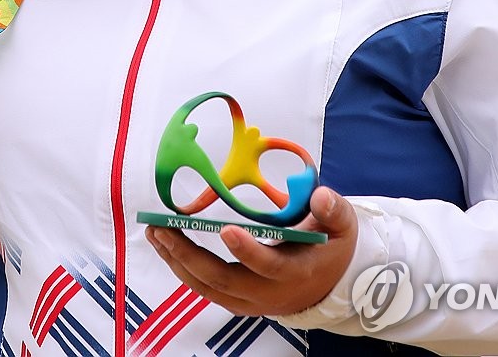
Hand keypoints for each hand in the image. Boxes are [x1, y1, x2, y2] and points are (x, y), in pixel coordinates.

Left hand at [145, 186, 357, 316]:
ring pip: (207, 287)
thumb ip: (332, 210)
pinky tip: (165, 246)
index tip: (225, 229)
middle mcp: (268, 292)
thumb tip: (321, 196)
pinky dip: (182, 268)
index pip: (268, 266)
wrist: (329, 285)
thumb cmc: (331, 247)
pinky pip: (204, 289)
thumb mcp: (342, 225)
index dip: (247, 251)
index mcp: (295, 272)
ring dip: (177, 261)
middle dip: (189, 255)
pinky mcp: (237, 301)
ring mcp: (250, 301)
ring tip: (155, 233)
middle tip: (163, 229)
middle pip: (223, 279)